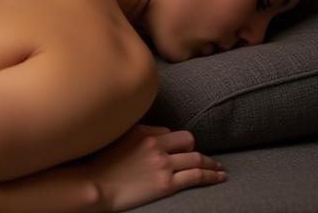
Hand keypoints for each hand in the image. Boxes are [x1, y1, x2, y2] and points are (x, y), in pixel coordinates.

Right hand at [87, 124, 225, 211]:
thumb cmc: (102, 165)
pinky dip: (211, 176)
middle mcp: (155, 144)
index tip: (180, 150)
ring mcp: (163, 164)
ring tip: (219, 168)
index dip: (175, 142)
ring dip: (211, 163)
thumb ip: (137, 136)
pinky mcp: (167, 184)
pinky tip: (220, 176)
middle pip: (187, 140)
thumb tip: (154, 137)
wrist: (97, 185)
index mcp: (142, 132)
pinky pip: (196, 176)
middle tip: (202, 158)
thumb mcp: (117, 140)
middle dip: (194, 149)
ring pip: (196, 158)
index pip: (169, 131)